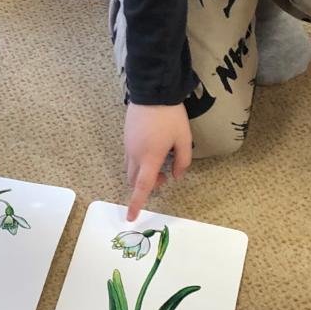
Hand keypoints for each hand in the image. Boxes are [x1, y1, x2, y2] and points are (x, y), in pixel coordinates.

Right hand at [124, 103, 192, 221]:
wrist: (152, 92)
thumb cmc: (170, 116)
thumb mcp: (184, 139)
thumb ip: (183, 161)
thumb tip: (177, 176)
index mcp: (150, 158)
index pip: (142, 186)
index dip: (137, 203)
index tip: (130, 217)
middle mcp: (135, 155)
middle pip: (134, 180)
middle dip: (146, 186)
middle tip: (165, 176)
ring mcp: (128, 145)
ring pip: (130, 169)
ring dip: (142, 174)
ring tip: (160, 161)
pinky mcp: (126, 137)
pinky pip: (129, 157)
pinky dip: (138, 162)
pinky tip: (152, 148)